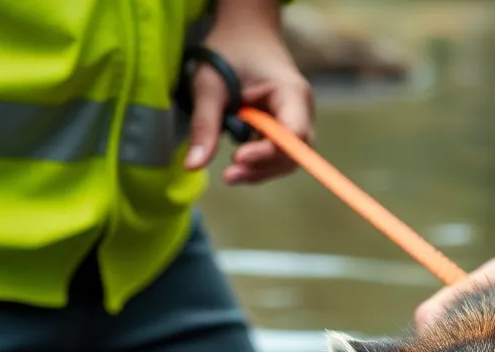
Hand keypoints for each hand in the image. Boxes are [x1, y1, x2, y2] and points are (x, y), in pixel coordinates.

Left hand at [184, 0, 313, 183]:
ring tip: (230, 175)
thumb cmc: (229, 51)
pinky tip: (238, 162)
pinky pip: (277, 154)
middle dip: (264, 168)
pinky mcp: (284, 127)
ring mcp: (296, 120)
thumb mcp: (209, 85)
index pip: (294, 134)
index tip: (238, 157)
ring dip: (260, 170)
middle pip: (294, 153)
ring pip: (287, 159)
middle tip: (230, 175)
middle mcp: (302, 111)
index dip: (270, 152)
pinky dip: (259, 162)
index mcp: (292, 93)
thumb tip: (192, 166)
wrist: (246, 33)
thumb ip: (205, 126)